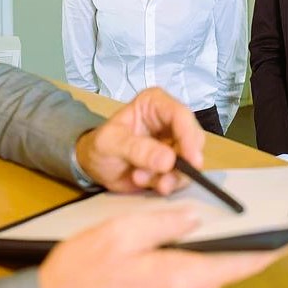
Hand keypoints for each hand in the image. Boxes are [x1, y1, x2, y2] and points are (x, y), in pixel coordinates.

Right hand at [38, 207, 282, 287]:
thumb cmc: (82, 275)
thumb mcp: (123, 231)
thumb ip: (166, 221)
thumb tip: (195, 214)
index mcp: (181, 279)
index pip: (242, 262)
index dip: (271, 246)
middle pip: (225, 267)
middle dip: (223, 243)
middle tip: (207, 220)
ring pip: (207, 276)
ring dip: (200, 257)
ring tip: (165, 242)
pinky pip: (191, 287)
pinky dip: (186, 269)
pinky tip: (159, 259)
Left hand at [76, 88, 204, 193]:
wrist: (94, 166)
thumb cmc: (100, 145)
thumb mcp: (111, 143)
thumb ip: (137, 149)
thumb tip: (168, 160)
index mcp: (155, 103)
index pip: (181, 115)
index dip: (189, 136)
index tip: (191, 160)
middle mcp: (170, 121)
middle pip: (192, 139)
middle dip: (181, 162)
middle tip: (164, 180)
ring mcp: (174, 143)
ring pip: (190, 161)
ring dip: (170, 177)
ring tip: (141, 180)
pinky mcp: (174, 164)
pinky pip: (182, 176)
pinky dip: (167, 184)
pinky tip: (146, 184)